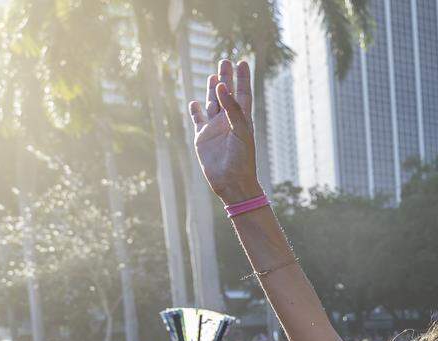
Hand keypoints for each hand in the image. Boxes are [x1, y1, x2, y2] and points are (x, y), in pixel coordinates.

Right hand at [189, 60, 262, 203]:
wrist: (232, 182)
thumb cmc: (242, 159)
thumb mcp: (241, 131)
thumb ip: (232, 109)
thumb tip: (222, 86)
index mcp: (242, 119)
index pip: (243, 93)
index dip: (243, 78)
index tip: (243, 62)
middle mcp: (228, 121)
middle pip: (227, 94)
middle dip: (226, 78)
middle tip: (225, 61)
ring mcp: (215, 129)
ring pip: (213, 104)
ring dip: (212, 91)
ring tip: (213, 77)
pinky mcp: (203, 138)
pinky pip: (198, 120)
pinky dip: (196, 111)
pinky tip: (194, 103)